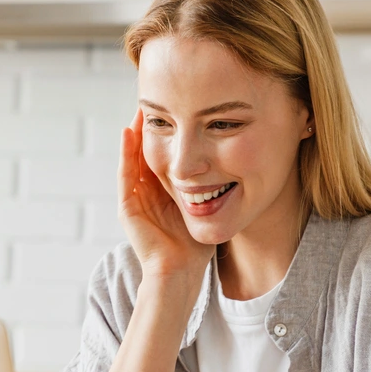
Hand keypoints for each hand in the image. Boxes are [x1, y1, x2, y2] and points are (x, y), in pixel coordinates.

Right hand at [118, 108, 213, 283]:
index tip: (180, 106)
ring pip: (133, 157)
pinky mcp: (127, 209)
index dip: (171, 130)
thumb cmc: (198, 246)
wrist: (181, 273)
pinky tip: (129, 131)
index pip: (165, 152)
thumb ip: (219, 187)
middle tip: (157, 98)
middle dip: (152, 126)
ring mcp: (135, 200)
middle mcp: (147, 193)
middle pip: (147, 150)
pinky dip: (126, 152)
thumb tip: (245, 161)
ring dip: (136, 132)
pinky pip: (125, 174)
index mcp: (164, 192)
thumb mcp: (211, 208)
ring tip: (142, 106)